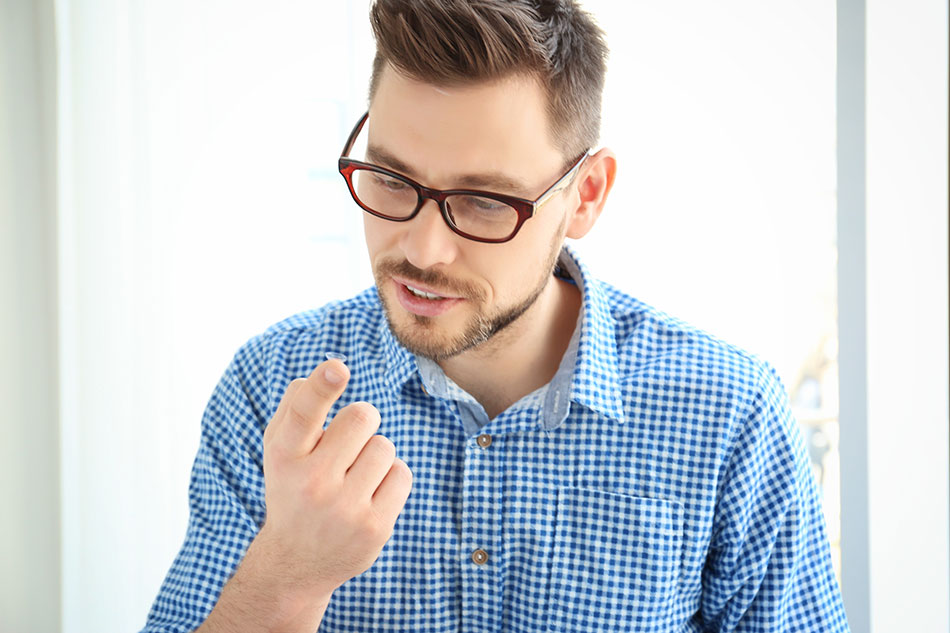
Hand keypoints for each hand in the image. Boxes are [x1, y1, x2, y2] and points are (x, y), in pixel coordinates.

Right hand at [259, 358, 412, 599]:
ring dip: (374, 454)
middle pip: (362, 417)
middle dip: (362, 420)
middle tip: (347, 444)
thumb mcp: (279, 449)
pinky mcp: (374, 528)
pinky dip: (390, 477)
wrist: (296, 562)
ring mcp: (345, 508)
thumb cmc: (292, 487)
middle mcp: (312, 482)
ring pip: (384, 446)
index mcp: (284, 456)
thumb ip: (295, 405)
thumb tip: (327, 371)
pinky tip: (369, 494)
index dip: (322, 386)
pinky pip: (402, 474)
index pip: (304, 413)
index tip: (337, 367)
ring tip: (353, 476)